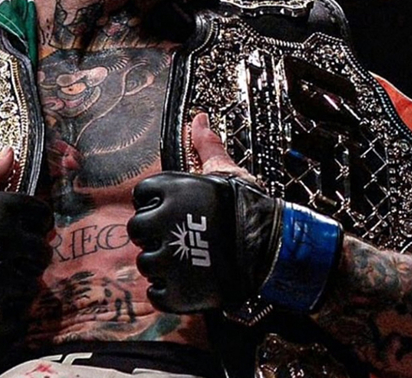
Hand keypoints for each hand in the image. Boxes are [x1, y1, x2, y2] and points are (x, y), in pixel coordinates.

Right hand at [0, 149, 52, 332]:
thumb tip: (11, 153)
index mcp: (10, 209)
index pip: (43, 217)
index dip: (33, 225)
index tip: (17, 232)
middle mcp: (13, 241)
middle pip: (41, 253)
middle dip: (28, 258)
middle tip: (6, 260)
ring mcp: (4, 277)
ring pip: (33, 285)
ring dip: (19, 285)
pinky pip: (19, 314)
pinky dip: (9, 312)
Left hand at [127, 114, 342, 313]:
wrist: (273, 248)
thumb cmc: (248, 206)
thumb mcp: (226, 171)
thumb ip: (207, 147)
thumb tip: (198, 118)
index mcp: (169, 191)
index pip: (142, 196)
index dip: (158, 204)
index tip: (177, 211)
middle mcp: (161, 222)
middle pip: (137, 229)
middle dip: (156, 234)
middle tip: (183, 236)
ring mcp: (168, 259)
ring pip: (146, 262)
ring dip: (163, 263)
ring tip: (189, 259)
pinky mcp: (176, 290)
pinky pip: (156, 293)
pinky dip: (168, 291)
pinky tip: (187, 281)